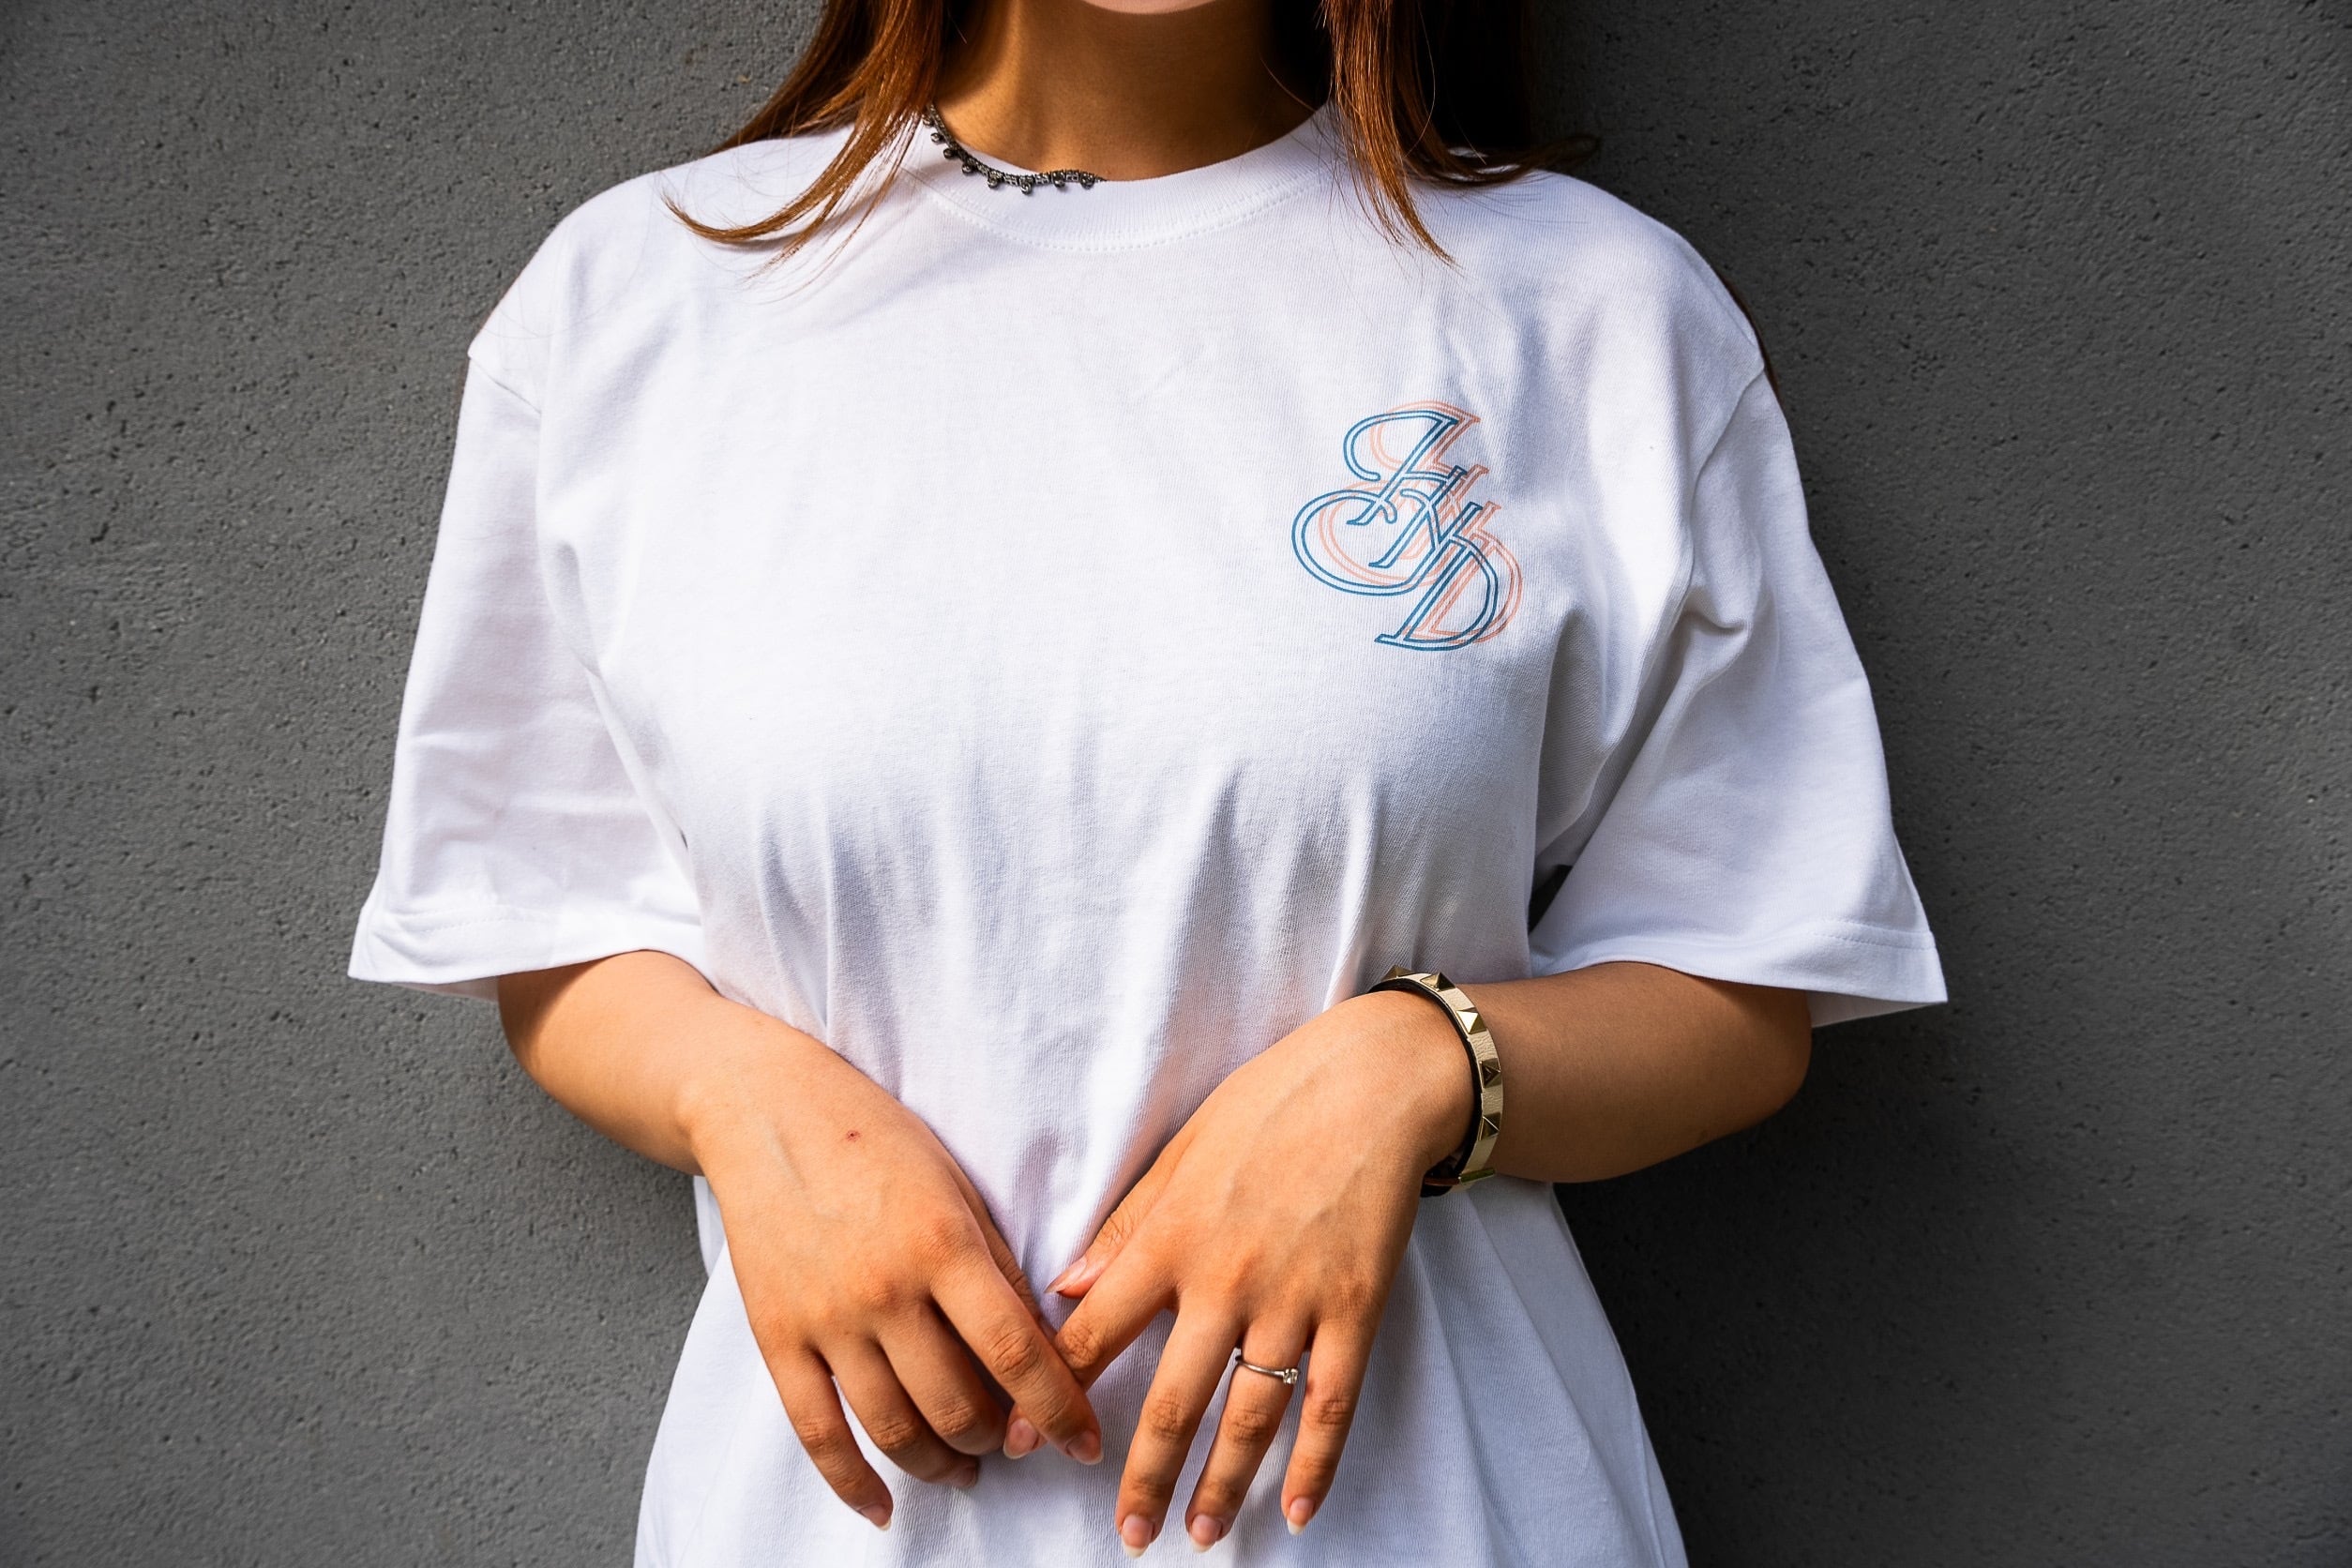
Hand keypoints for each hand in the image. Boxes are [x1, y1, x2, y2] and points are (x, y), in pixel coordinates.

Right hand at [684, 1019, 1103, 1528]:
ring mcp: (826, 1319)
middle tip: (1016, 1440)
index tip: (1085, 1443)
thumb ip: (998, 1268)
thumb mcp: (957, 1188)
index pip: (1016, 1353)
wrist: (764, 1111)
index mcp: (943, 1245)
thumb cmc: (873, 1138)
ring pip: (895, 1429)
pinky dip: (853, 1483)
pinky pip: (818, 1432)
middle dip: (999, 1439)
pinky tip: (882, 1505)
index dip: (1059, 1410)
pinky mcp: (778, 1338)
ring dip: (941, 1464)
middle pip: (957, 1405)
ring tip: (966, 1466)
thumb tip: (1039, 1348)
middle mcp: (885, 1290)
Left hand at [1013, 990, 1471, 1554]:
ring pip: (1250, 1415)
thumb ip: (1125, 1228)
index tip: (1026, 1444)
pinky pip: (1332, 1401)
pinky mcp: (1357, 1308)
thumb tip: (1064, 1289)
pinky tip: (1300, 1508)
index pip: (1097, 1334)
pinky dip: (1316, 1461)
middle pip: (1174, 1399)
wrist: (1373, 1082)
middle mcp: (1226, 1279)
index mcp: (1172, 1237)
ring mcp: (1296, 1299)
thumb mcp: (1180, 1152)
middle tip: (1126, 1534)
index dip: (1056, 1395)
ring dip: (1223, 1483)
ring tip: (1201, 1534)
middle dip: (1143, 1475)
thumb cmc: (1268, 1105)